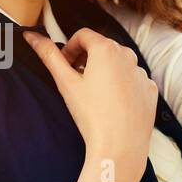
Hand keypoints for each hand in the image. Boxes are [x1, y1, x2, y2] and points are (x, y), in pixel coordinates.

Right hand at [23, 28, 156, 181]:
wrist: (120, 146)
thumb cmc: (92, 115)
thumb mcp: (65, 82)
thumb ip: (49, 55)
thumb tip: (32, 36)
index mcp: (106, 49)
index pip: (83, 35)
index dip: (70, 48)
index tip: (64, 64)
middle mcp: (128, 56)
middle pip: (102, 47)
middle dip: (86, 59)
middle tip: (76, 80)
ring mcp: (141, 73)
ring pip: (118, 64)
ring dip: (104, 72)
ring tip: (94, 95)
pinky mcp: (149, 90)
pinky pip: (132, 80)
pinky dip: (121, 86)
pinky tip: (112, 104)